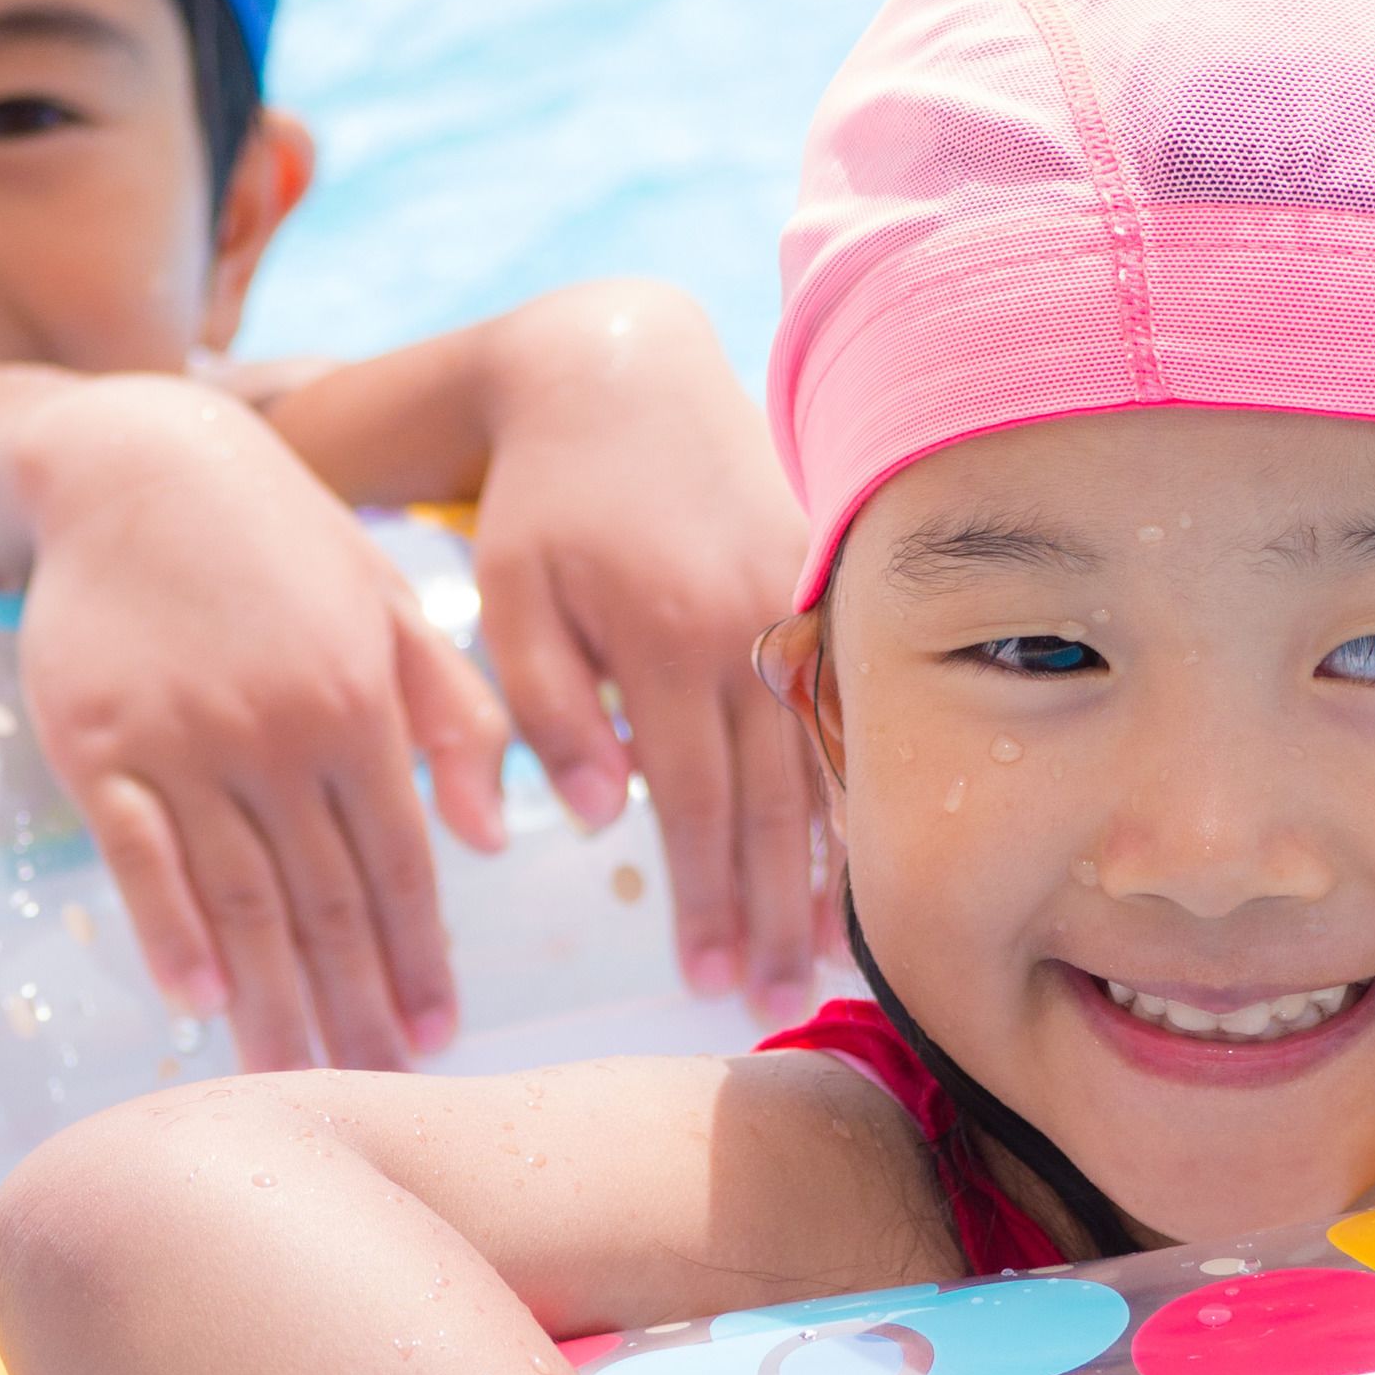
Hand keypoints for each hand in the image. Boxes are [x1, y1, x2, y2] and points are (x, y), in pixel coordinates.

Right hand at [0, 371, 507, 1071]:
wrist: (139, 460)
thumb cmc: (280, 539)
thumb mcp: (389, 606)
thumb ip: (453, 716)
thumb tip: (498, 837)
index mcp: (362, 707)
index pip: (403, 864)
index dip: (421, 959)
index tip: (439, 1039)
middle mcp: (282, 735)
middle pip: (327, 902)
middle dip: (355, 1009)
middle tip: (375, 1089)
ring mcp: (187, 743)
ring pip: (240, 898)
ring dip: (271, 999)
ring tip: (289, 1081)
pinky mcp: (100, 745)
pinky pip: (140, 857)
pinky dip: (168, 933)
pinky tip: (193, 999)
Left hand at [469, 286, 829, 1019]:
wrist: (619, 374)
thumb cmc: (545, 501)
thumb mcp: (511, 596)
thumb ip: (546, 709)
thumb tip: (606, 814)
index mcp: (664, 636)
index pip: (695, 802)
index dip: (707, 898)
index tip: (705, 982)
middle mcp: (748, 623)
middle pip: (773, 799)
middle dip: (773, 909)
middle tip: (774, 1001)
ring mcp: (801, 600)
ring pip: (825, 758)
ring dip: (827, 863)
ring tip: (826, 955)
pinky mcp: (828, 580)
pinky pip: (851, 703)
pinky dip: (858, 783)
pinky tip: (863, 848)